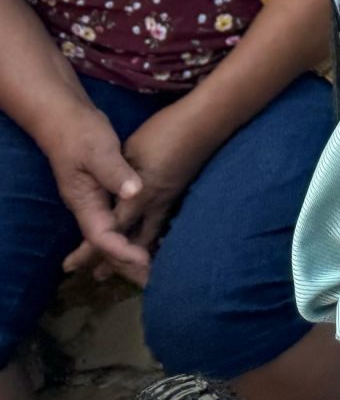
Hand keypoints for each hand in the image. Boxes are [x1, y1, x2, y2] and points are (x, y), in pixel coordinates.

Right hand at [39, 109, 150, 283]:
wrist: (66, 119)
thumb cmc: (80, 134)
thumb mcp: (99, 151)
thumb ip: (115, 172)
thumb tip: (135, 191)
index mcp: (85, 202)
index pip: (102, 237)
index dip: (122, 251)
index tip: (144, 261)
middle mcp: (89, 207)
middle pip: (106, 244)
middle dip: (124, 263)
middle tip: (150, 281)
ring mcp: (95, 201)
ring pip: (111, 235)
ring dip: (127, 251)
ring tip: (148, 270)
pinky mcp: (105, 191)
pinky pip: (117, 220)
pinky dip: (129, 232)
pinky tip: (144, 238)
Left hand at [86, 105, 216, 270]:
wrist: (206, 122)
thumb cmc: (166, 133)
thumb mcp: (132, 151)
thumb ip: (117, 176)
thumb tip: (107, 192)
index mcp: (139, 197)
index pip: (111, 231)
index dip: (91, 250)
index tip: (72, 266)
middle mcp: (156, 204)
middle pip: (133, 241)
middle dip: (115, 260)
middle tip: (100, 277)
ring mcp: (172, 198)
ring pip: (153, 235)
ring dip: (138, 251)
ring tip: (128, 266)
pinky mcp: (180, 190)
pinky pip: (164, 223)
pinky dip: (155, 238)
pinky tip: (155, 239)